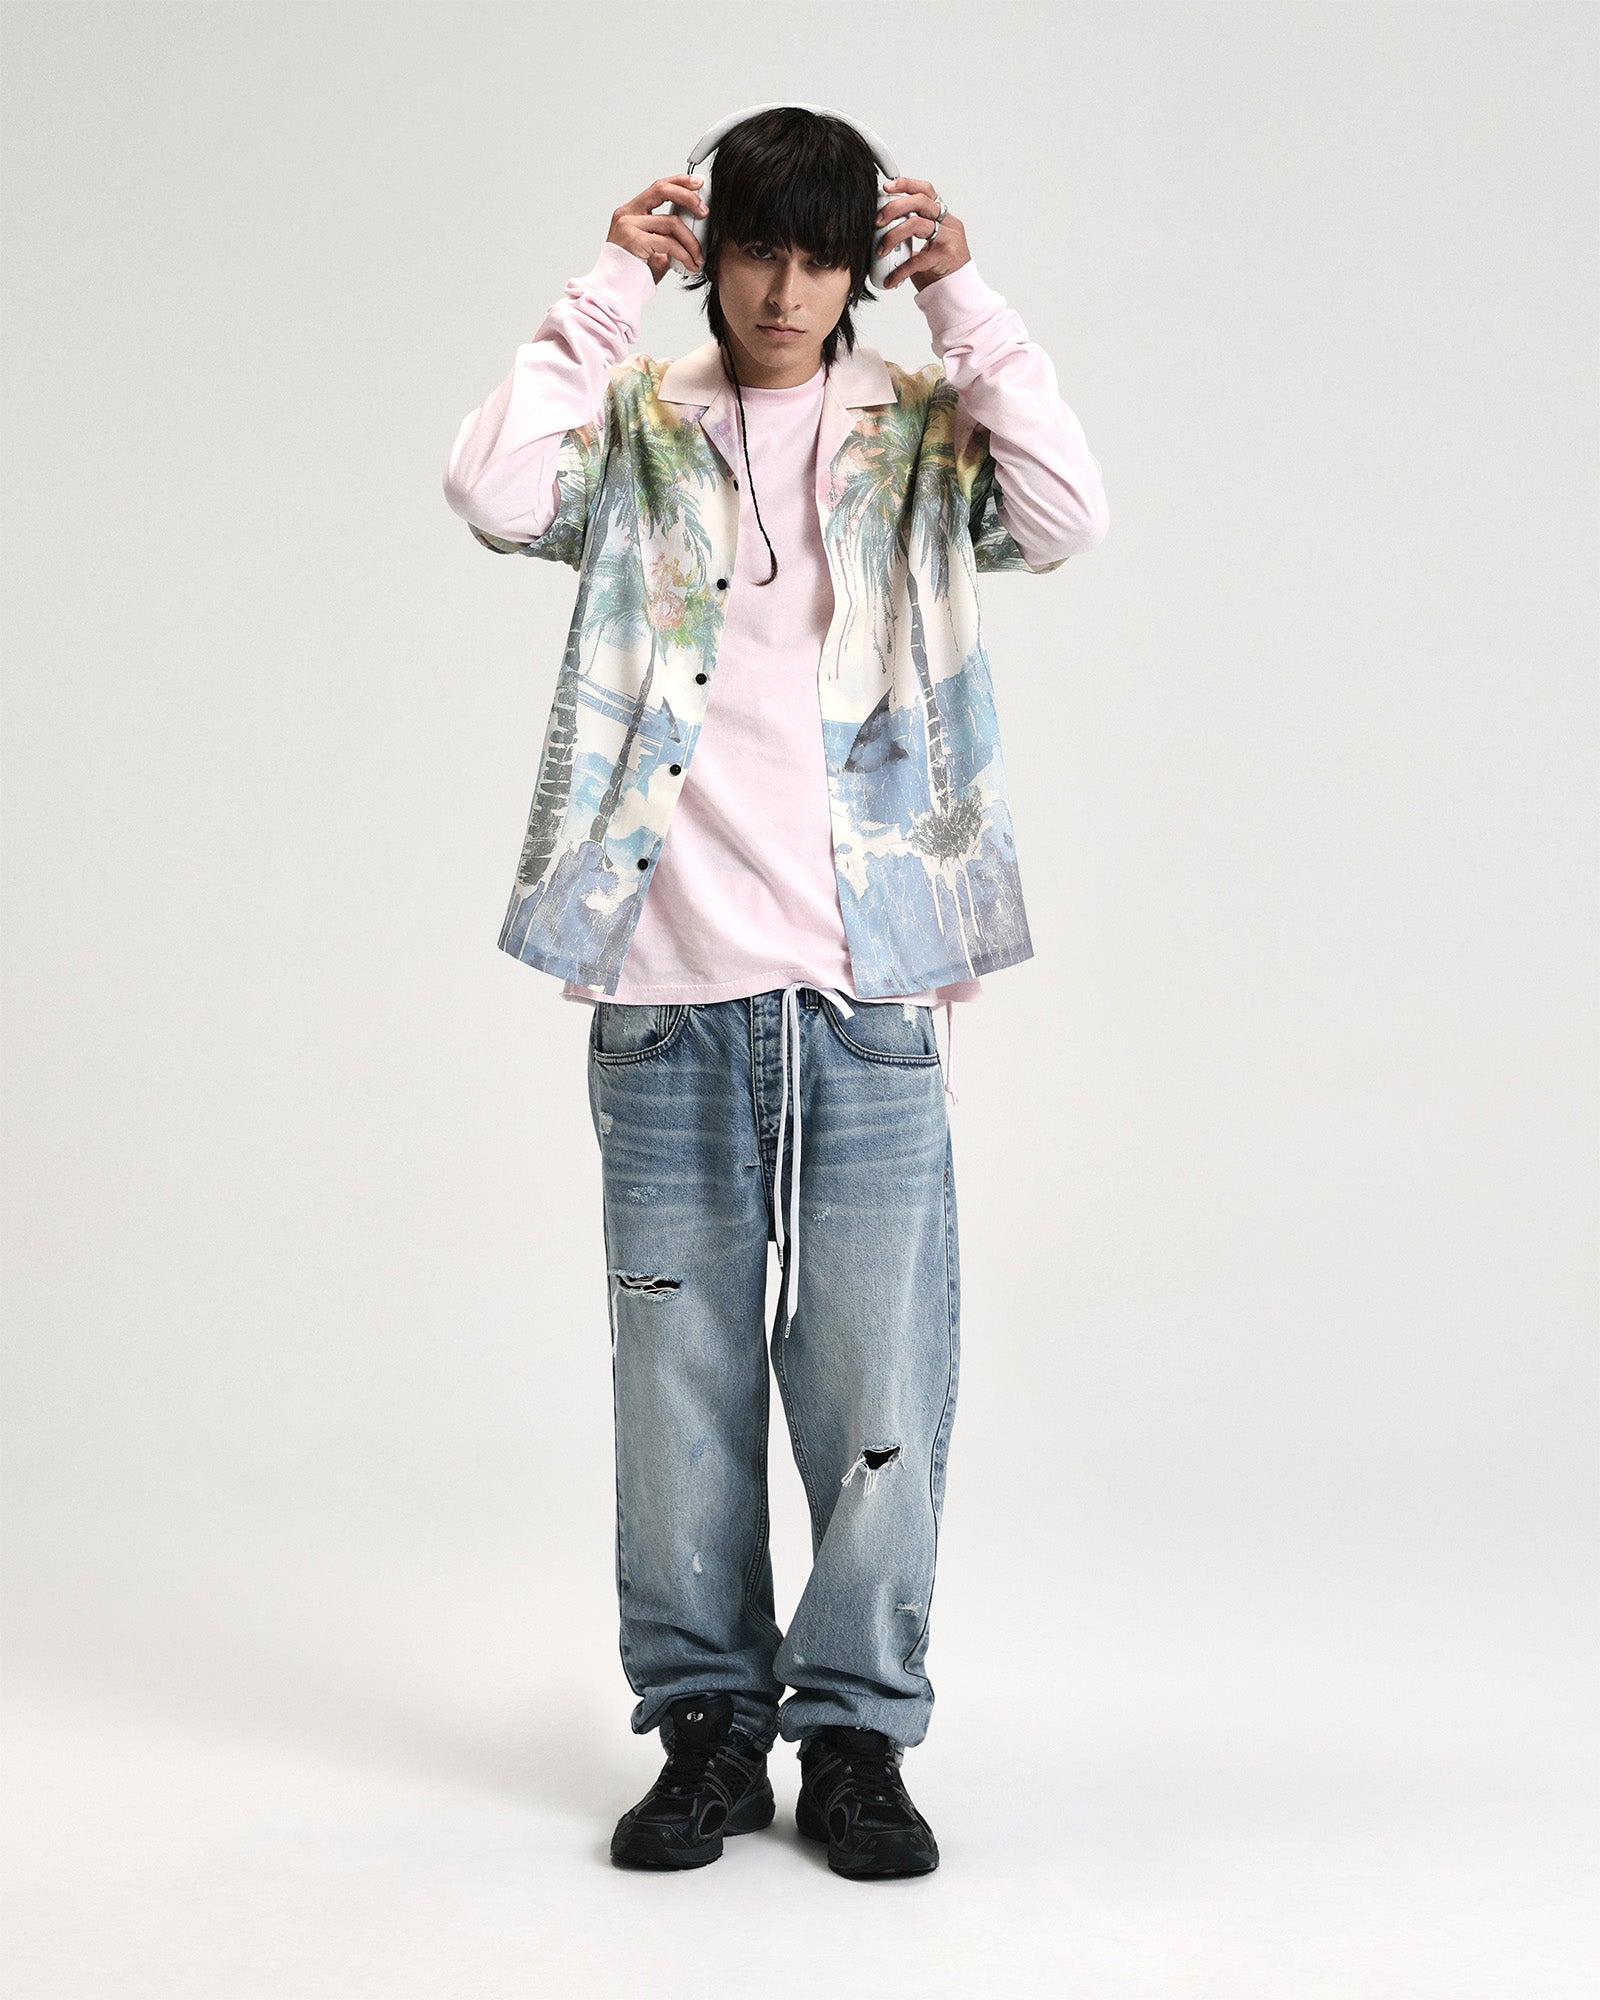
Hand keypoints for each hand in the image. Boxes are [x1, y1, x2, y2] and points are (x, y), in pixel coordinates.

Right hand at [607, 175, 707, 284]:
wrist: (616, 294)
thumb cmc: (635, 274)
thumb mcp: (654, 248)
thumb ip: (668, 234)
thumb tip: (693, 229)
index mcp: (631, 212)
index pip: (658, 187)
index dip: (680, 182)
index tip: (698, 183)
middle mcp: (627, 214)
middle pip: (662, 190)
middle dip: (688, 198)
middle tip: (704, 212)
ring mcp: (628, 225)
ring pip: (671, 222)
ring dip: (691, 241)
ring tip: (698, 257)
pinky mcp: (634, 240)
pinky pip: (669, 243)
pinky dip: (684, 254)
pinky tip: (689, 264)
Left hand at [875, 176, 969, 291]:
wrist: (957, 292)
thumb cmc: (939, 268)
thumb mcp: (927, 243)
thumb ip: (912, 230)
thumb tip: (881, 224)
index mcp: (943, 216)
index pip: (926, 191)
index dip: (906, 184)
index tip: (886, 187)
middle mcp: (948, 223)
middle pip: (920, 201)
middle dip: (895, 207)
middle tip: (877, 221)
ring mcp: (949, 239)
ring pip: (917, 224)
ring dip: (893, 236)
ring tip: (880, 251)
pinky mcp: (945, 258)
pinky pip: (917, 259)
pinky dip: (900, 270)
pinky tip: (891, 279)